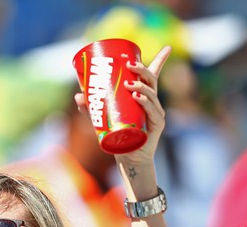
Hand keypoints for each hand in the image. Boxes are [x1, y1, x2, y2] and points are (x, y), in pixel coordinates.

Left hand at [72, 46, 171, 165]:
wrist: (128, 158)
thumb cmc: (118, 136)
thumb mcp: (102, 118)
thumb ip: (91, 107)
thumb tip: (78, 95)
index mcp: (144, 96)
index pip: (154, 75)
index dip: (162, 60)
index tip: (168, 47)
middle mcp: (152, 102)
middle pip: (152, 80)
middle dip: (142, 70)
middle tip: (128, 66)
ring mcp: (156, 113)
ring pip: (152, 94)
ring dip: (141, 87)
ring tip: (129, 85)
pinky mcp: (157, 125)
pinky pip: (153, 112)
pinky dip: (146, 103)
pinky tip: (137, 98)